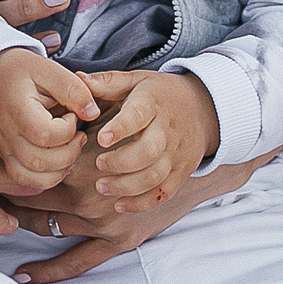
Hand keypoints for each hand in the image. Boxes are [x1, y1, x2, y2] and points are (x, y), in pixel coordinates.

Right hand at [0, 47, 98, 187]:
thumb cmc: (23, 73)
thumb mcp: (49, 69)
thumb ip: (73, 89)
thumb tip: (92, 113)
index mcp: (17, 110)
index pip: (46, 134)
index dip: (68, 129)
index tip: (72, 115)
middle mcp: (7, 134)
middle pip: (41, 161)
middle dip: (70, 152)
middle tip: (79, 134)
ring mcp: (5, 149)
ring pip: (34, 177)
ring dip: (61, 168)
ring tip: (70, 147)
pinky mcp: (8, 158)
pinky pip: (26, 180)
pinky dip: (47, 178)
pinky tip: (60, 161)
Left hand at [76, 70, 218, 212]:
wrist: (205, 108)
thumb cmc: (161, 94)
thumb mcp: (137, 80)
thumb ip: (107, 82)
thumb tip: (77, 79)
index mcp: (153, 104)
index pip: (139, 115)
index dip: (121, 128)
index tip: (101, 138)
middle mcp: (168, 130)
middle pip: (149, 151)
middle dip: (121, 162)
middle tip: (99, 164)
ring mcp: (176, 154)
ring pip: (155, 176)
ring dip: (126, 186)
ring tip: (102, 186)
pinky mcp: (180, 172)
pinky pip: (163, 193)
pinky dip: (141, 203)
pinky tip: (120, 204)